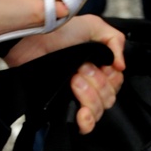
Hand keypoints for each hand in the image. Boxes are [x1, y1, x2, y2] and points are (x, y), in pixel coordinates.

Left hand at [5, 15, 125, 133]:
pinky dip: (87, 122)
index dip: (111, 77)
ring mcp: (76, 95)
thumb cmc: (55, 32)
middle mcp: (89, 82)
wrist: (28, 42)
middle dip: (97, 83)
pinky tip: (82, 113)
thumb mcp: (92, 25)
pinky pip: (85, 125)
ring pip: (99, 110)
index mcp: (98, 66)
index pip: (116, 83)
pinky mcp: (62, 105)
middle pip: (109, 98)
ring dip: (90, 96)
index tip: (99, 66)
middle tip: (81, 69)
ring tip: (74, 80)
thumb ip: (115, 40)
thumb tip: (121, 66)